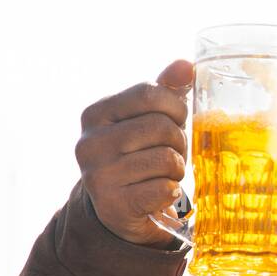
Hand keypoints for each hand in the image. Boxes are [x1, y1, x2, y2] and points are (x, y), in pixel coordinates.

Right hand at [75, 59, 192, 247]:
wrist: (118, 210)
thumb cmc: (137, 156)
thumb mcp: (144, 120)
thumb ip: (164, 91)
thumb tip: (186, 65)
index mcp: (95, 114)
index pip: (149, 93)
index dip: (175, 107)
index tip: (176, 121)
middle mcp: (90, 143)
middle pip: (162, 127)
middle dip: (179, 141)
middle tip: (172, 153)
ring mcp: (99, 176)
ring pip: (167, 159)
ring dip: (177, 168)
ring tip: (165, 173)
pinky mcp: (115, 205)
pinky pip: (165, 188)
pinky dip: (171, 191)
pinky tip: (160, 193)